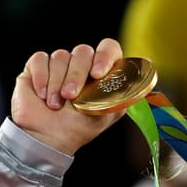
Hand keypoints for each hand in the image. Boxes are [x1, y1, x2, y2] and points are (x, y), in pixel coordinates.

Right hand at [11, 39, 126, 155]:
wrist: (48, 138)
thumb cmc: (79, 127)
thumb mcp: (108, 112)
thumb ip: (124, 90)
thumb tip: (148, 64)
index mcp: (101, 74)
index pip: (109, 48)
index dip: (105, 56)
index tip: (97, 74)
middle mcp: (82, 66)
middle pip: (83, 51)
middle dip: (77, 75)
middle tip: (71, 96)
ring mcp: (60, 65)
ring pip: (61, 56)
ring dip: (57, 83)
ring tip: (55, 104)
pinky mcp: (38, 67)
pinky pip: (40, 59)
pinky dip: (42, 78)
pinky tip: (43, 95)